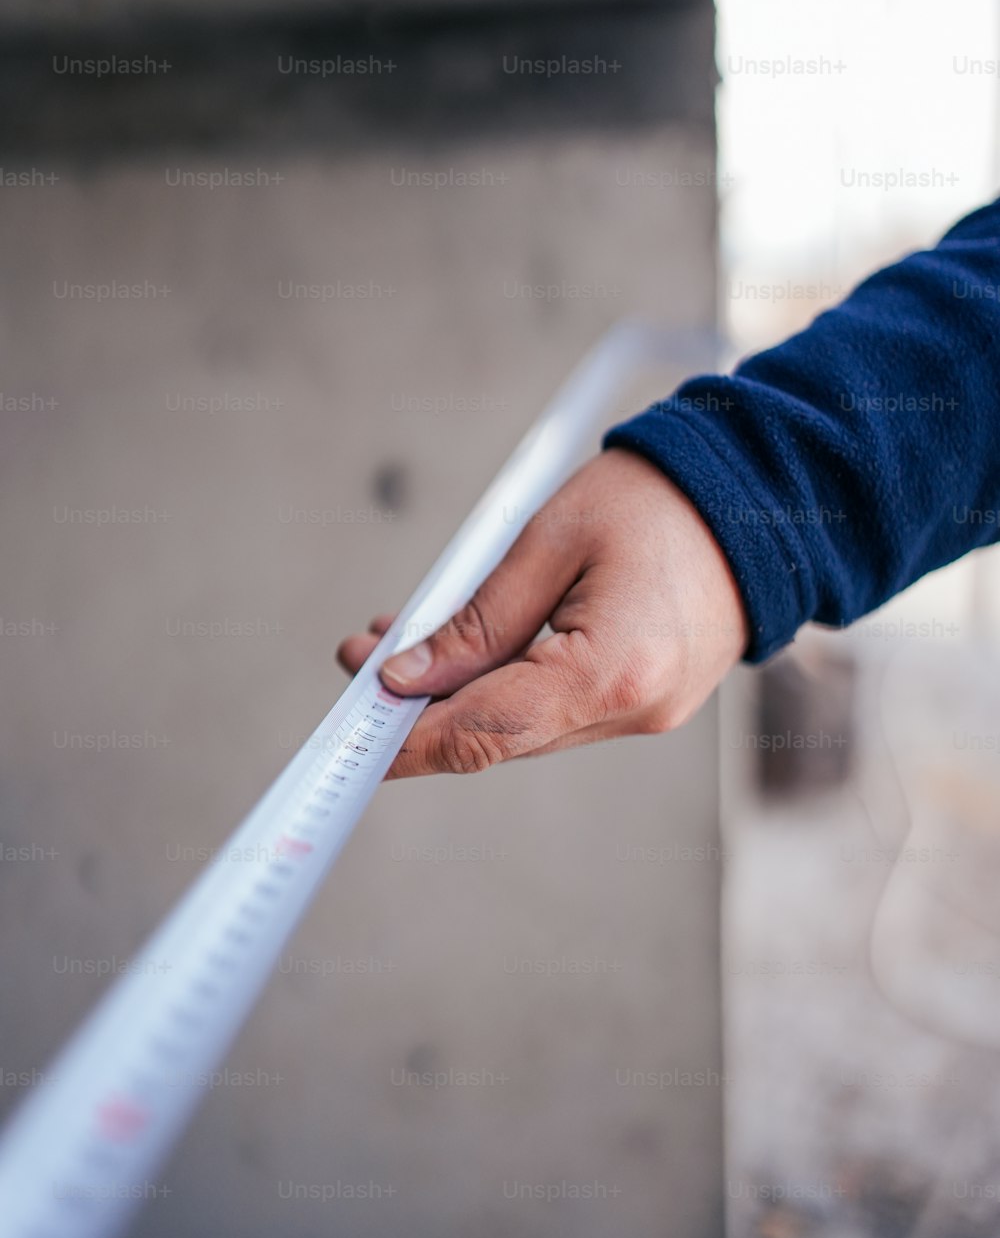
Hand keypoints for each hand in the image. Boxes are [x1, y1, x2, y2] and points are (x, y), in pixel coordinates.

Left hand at [336, 448, 748, 778]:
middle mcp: (634, 711)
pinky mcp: (648, 703)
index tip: (351, 740)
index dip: (408, 740)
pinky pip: (559, 712)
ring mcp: (646, 714)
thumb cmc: (661, 500)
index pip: (485, 730)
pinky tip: (472, 651)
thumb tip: (405, 678)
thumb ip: (477, 621)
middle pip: (500, 738)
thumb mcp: (550, 541)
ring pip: (525, 729)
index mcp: (612, 672)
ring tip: (407, 641)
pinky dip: (507, 688)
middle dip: (422, 709)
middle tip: (361, 659)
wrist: (762, 497)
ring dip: (461, 695)